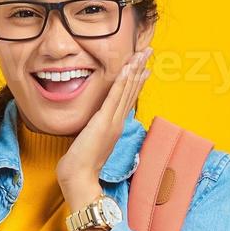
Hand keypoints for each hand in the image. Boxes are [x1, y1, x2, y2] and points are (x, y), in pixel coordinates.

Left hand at [55, 45, 152, 189]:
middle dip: (140, 69)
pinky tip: (128, 68)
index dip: (136, 82)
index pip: (128, 99)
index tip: (144, 68)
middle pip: (132, 91)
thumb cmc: (80, 166)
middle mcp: (117, 122)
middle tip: (149, 52)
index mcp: (114, 127)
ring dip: (135, 70)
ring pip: (127, 90)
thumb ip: (94, 133)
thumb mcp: (90, 144)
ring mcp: (112, 122)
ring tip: (143, 53)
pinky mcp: (103, 121)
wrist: (79, 178)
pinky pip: (114, 97)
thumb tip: (93, 127)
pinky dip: (122, 82)